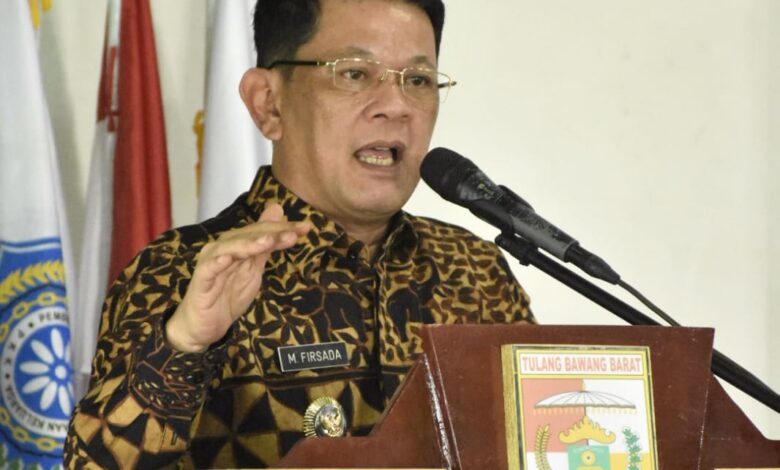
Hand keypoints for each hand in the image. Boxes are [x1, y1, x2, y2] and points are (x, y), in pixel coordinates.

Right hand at [165, 203, 309, 352]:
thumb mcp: (254, 268)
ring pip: (230, 248)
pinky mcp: (201, 280)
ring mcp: (210, 263)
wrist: (204, 325)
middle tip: (294, 233)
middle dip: (272, 234)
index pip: (261, 232)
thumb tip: (278, 210)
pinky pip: (208, 269)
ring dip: (248, 244)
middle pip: (248, 236)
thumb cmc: (228, 294)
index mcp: (236, 244)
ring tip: (267, 241)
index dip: (283, 229)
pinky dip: (217, 262)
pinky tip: (227, 259)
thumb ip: (266, 243)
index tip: (306, 227)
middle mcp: (222, 248)